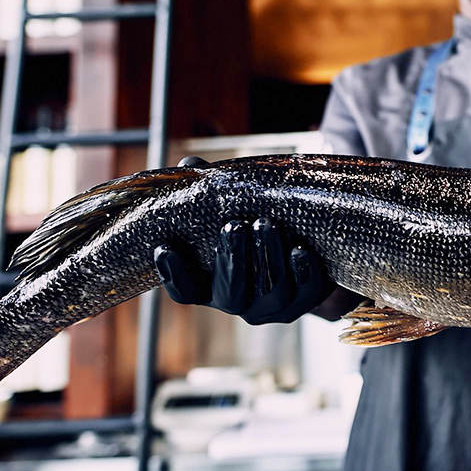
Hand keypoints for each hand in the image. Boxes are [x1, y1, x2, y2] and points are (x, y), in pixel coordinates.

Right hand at [153, 157, 333, 323]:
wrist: (303, 246)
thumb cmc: (251, 225)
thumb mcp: (228, 209)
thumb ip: (207, 190)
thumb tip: (189, 165)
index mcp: (210, 284)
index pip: (184, 290)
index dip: (172, 274)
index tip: (165, 247)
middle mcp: (239, 300)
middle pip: (231, 293)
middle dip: (232, 259)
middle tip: (234, 226)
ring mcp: (272, 305)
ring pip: (271, 291)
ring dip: (268, 256)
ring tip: (266, 224)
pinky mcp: (305, 299)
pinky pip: (305, 292)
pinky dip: (302, 271)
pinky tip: (299, 249)